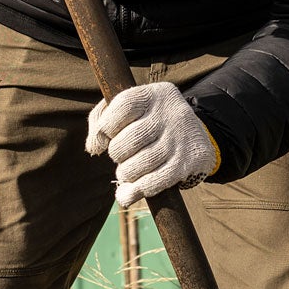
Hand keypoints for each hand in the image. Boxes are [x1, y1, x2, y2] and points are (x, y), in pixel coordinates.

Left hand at [86, 81, 219, 207]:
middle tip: (121, 155)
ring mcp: (180, 139)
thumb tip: (94, 147)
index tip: (103, 139)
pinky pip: (153, 183)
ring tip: (129, 170)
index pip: (122, 106)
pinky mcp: (187, 163)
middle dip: (116, 154)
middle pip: (126, 141)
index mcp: (154, 95)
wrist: (194, 136)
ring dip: (125, 173)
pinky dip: (135, 192)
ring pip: (137, 166)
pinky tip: (128, 193)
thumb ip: (101, 119)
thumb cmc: (149, 122)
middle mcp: (170, 113)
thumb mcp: (129, 110)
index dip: (105, 127)